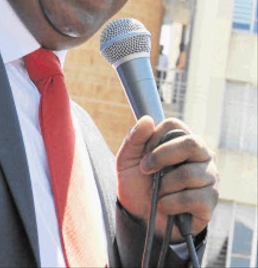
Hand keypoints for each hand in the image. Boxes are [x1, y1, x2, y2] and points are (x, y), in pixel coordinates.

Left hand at [116, 116, 218, 242]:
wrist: (141, 218)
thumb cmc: (138, 184)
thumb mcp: (127, 160)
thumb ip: (134, 138)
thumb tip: (147, 120)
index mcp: (181, 139)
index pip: (174, 125)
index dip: (155, 139)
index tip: (144, 155)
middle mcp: (201, 154)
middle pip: (191, 144)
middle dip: (162, 158)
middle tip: (146, 171)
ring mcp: (209, 177)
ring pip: (189, 174)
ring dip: (164, 186)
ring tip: (158, 193)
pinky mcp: (210, 201)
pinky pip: (193, 198)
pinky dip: (171, 204)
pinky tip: (166, 206)